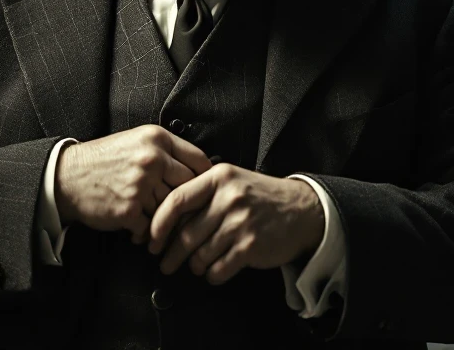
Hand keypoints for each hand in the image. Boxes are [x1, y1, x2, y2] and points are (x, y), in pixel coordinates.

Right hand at [54, 124, 213, 244]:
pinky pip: (152, 227)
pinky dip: (147, 232)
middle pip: (189, 186)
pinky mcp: (129, 210)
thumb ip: (167, 150)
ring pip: (170, 208)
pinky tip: (139, 229)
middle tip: (183, 211)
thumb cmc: (106, 159)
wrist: (68, 177)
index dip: (205, 178)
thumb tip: (201, 170)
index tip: (203, 189)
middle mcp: (151, 159)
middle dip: (187, 201)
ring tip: (156, 220)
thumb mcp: (138, 140)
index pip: (199, 160)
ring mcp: (140, 185)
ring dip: (164, 218)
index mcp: (157, 139)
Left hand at [147, 163, 324, 284]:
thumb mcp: (231, 182)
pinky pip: (218, 269)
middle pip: (186, 233)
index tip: (152, 239)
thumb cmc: (259, 197)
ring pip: (200, 255)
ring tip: (196, 265)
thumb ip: (202, 194)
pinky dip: (213, 274)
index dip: (159, 224)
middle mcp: (229, 198)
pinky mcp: (251, 246)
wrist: (301, 210)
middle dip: (171, 254)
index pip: (177, 201)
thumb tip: (167, 221)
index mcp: (218, 177)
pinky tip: (216, 270)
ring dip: (195, 265)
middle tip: (165, 263)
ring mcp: (241, 222)